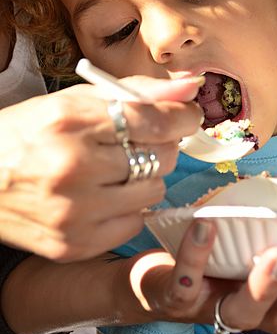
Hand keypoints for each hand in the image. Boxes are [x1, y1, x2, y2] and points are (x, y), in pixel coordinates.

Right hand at [0, 76, 201, 260]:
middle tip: (144, 141)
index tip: (189, 115)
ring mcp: (73, 212)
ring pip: (154, 191)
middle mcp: (72, 168)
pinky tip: (106, 195)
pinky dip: (131, 206)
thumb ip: (136, 92)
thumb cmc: (30, 134)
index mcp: (70, 122)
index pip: (153, 121)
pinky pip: (135, 222)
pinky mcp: (74, 244)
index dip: (183, 117)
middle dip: (164, 144)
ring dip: (148, 176)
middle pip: (161, 157)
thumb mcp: (75, 100)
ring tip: (120, 168)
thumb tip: (189, 89)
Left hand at [127, 220, 276, 332]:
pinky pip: (186, 279)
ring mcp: (213, 308)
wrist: (152, 281)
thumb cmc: (219, 259)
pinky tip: (207, 225)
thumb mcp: (260, 248)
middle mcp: (253, 313)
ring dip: (264, 285)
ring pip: (243, 311)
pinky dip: (196, 253)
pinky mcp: (177, 296)